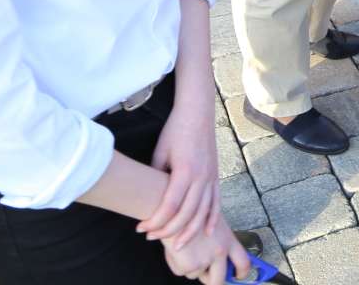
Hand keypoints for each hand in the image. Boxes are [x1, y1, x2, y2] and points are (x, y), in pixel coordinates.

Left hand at [139, 95, 219, 248]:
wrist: (197, 113)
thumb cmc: (175, 130)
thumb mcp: (160, 152)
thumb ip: (157, 177)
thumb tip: (151, 197)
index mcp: (185, 171)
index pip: (170, 206)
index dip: (155, 221)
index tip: (141, 228)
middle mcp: (201, 177)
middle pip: (187, 214)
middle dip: (168, 230)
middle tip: (151, 237)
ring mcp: (211, 177)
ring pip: (203, 212)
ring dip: (190, 232)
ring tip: (176, 244)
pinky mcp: (216, 176)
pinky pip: (217, 202)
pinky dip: (213, 219)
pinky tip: (208, 232)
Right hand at [162, 212, 250, 283]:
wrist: (173, 207)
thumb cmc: (190, 210)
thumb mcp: (212, 221)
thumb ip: (217, 240)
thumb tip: (218, 257)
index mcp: (228, 239)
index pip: (243, 262)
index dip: (242, 273)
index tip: (238, 276)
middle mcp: (220, 251)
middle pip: (219, 280)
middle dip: (212, 281)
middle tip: (205, 275)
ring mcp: (205, 260)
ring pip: (196, 275)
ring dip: (190, 266)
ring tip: (184, 247)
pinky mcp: (189, 265)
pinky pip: (181, 271)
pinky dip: (176, 263)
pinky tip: (175, 247)